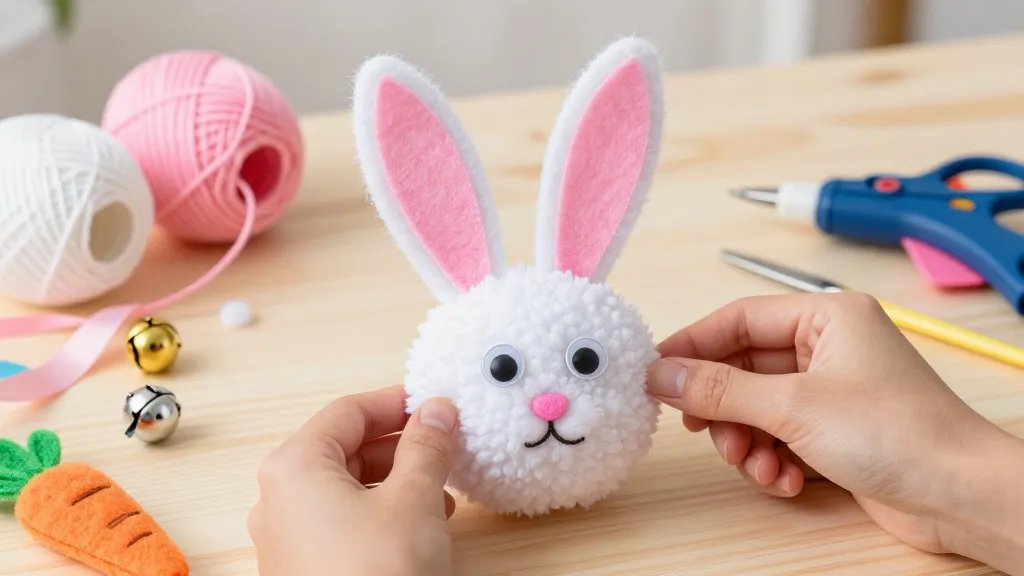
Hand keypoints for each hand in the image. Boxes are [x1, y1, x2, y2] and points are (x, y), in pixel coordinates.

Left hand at [248, 386, 458, 575]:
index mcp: (295, 466)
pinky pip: (340, 521)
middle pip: (344, 448)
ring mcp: (286, 537)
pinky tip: (417, 527)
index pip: (348, 410)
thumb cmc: (376, 575)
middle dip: (400, 445)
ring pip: (345, 487)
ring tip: (440, 492)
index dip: (396, 402)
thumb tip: (436, 410)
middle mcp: (279, 498)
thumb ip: (426, 445)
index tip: (434, 404)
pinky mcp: (302, 568)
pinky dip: (380, 512)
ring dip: (395, 481)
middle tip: (444, 445)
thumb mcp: (414, 499)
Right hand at [648, 293, 1023, 571]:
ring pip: (755, 408)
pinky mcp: (834, 430)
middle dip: (724, 408)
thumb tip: (662, 374)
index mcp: (825, 317)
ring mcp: (831, 391)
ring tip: (760, 465)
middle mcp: (827, 348)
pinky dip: (772, 459)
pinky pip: (778, 435)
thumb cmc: (899, 434)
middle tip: (703, 431)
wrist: (960, 496)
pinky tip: (788, 480)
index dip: (693, 345)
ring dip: (747, 441)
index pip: (738, 319)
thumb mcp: (793, 406)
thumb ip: (720, 388)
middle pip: (742, 368)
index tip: (655, 373)